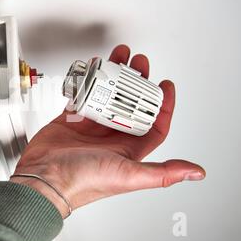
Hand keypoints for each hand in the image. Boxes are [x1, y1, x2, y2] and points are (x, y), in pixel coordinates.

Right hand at [10, 44, 205, 216]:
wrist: (45, 176)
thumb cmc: (83, 181)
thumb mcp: (129, 175)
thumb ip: (163, 173)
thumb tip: (195, 172)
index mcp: (129, 149)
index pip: (154, 124)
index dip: (163, 105)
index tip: (165, 86)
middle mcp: (112, 136)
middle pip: (131, 103)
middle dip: (138, 82)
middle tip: (140, 64)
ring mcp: (92, 126)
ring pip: (109, 95)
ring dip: (115, 77)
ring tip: (119, 59)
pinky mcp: (73, 118)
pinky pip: (85, 94)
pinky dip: (89, 81)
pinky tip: (94, 70)